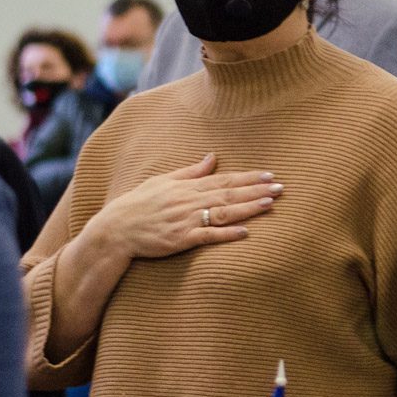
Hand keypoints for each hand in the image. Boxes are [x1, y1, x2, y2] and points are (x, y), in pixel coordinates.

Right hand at [85, 153, 280, 260]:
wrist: (115, 229)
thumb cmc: (138, 204)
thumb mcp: (163, 181)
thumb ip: (191, 171)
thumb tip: (213, 156)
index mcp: (187, 187)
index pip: (224, 179)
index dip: (249, 177)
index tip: (270, 174)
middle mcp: (190, 201)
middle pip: (229, 193)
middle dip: (256, 190)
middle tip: (281, 187)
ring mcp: (186, 220)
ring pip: (223, 212)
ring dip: (248, 208)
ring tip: (270, 203)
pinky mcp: (181, 239)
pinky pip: (208, 236)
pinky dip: (227, 234)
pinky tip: (245, 232)